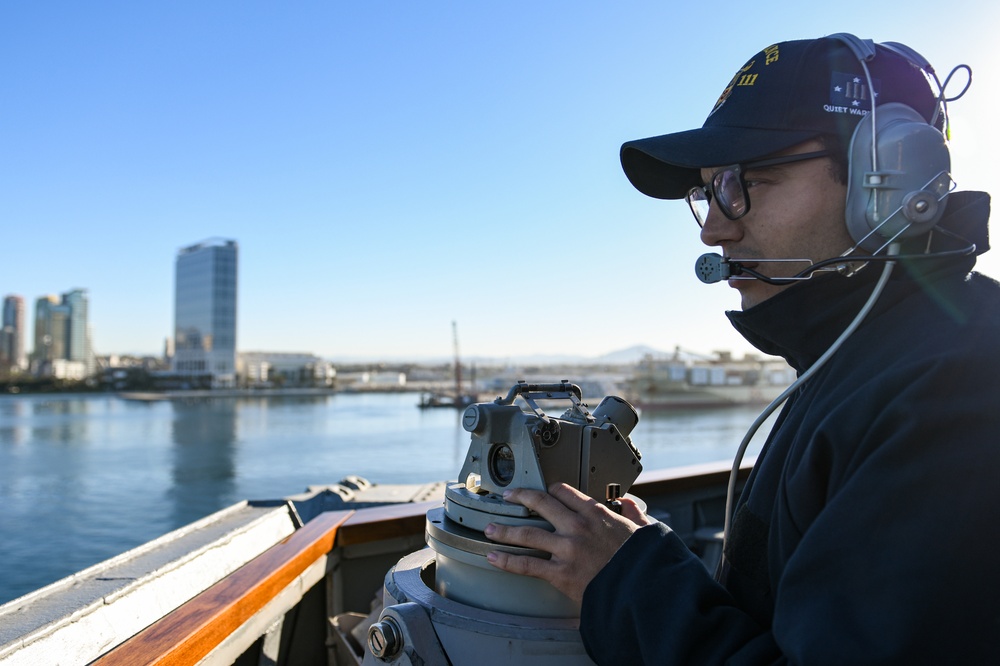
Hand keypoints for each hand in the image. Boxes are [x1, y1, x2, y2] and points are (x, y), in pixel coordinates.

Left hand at [484, 483, 654, 602]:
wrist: (643, 588)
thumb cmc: (645, 561)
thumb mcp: (644, 529)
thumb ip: (634, 512)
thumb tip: (629, 502)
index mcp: (597, 513)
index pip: (566, 492)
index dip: (551, 489)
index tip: (544, 490)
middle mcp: (578, 526)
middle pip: (541, 504)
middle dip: (521, 497)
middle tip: (509, 496)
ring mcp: (567, 549)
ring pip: (527, 532)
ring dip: (505, 529)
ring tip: (489, 527)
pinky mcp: (560, 573)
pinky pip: (527, 564)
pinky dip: (507, 561)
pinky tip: (493, 558)